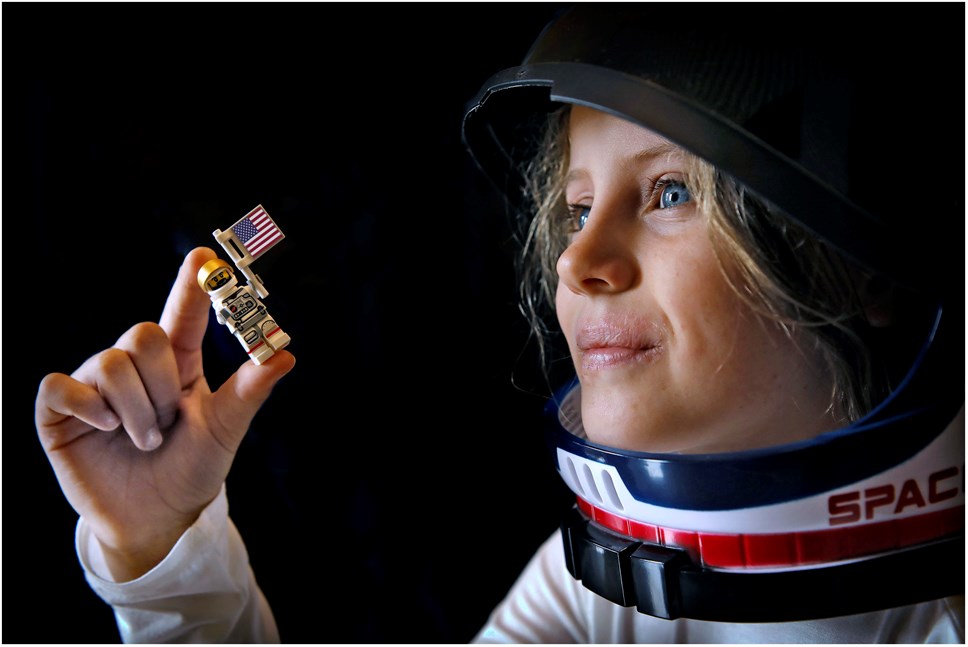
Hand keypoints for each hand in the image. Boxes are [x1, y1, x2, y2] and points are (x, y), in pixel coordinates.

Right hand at [35, 247, 294, 580]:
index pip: (182, 315)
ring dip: (136, 410)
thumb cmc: (191, 471)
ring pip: (110, 362)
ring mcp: (96, 386)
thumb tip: (286, 353)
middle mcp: (135, 367)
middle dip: (161, 384)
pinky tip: (106, 429)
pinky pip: (64, 385)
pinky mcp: (62, 410)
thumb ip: (250, 390)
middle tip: (168, 424)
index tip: (204, 256)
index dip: (192, 285)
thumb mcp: (224, 430)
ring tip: (145, 440)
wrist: (155, 520)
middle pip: (143, 336)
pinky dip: (91, 408)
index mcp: (178, 365)